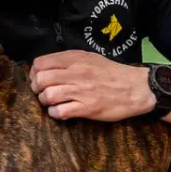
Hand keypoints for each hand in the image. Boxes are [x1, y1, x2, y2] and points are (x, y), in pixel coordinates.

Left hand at [29, 50, 154, 120]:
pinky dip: (56, 114)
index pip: (40, 63)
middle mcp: (76, 72)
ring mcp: (81, 90)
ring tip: (52, 103)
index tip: (39, 80)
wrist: (136, 88)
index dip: (34, 73)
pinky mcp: (88, 108)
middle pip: (41, 80)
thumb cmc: (111, 73)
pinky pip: (60, 112)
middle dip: (37, 89)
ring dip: (45, 102)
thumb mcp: (90, 58)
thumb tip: (46, 67)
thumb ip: (69, 60)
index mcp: (75, 58)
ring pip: (48, 95)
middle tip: (43, 93)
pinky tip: (61, 112)